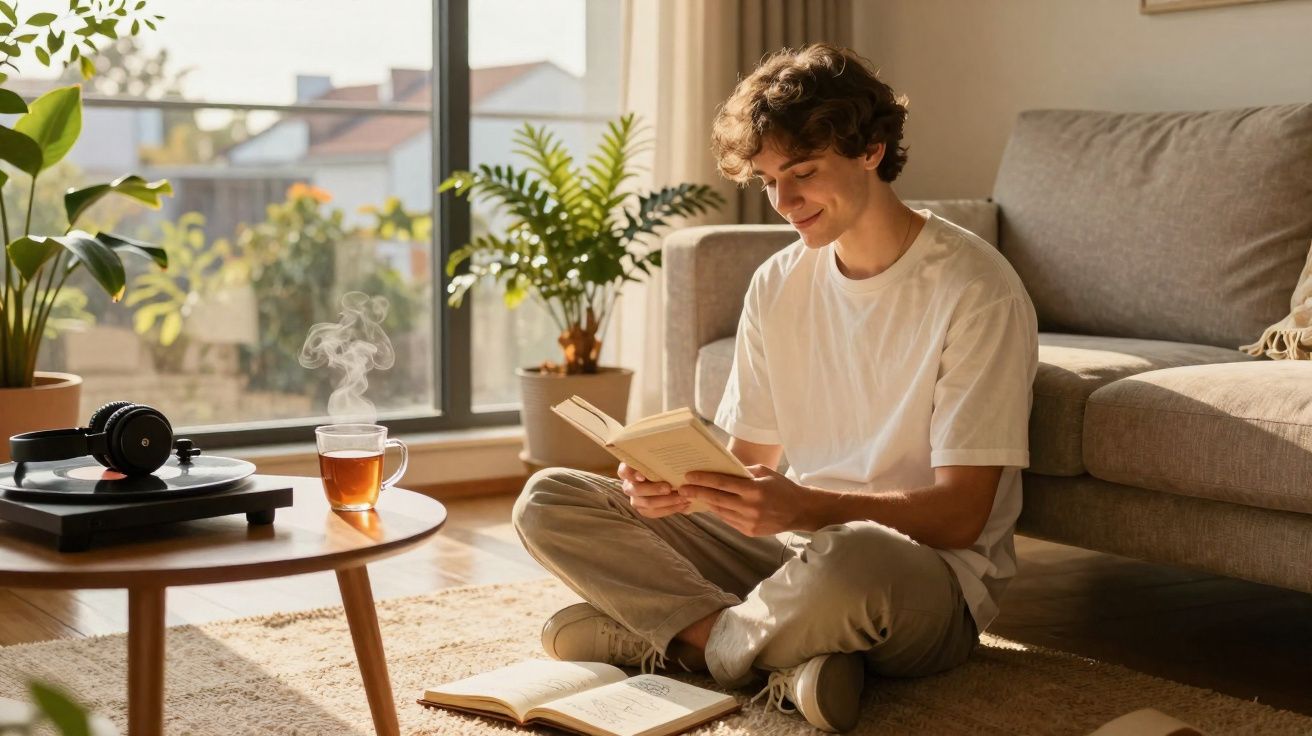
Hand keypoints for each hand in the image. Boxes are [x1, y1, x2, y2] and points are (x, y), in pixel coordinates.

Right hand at [618, 462, 689, 518]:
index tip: (642, 476)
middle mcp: (629, 485)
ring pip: (646, 504)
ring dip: (666, 502)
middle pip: (636, 490)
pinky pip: (654, 513)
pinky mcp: (643, 509)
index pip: (624, 471)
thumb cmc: (661, 463)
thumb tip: (667, 447)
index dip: (631, 474)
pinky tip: (683, 505)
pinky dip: (669, 510)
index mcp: (629, 469)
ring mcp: (635, 499)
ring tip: (682, 498)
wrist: (665, 477)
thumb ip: (658, 456)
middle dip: (653, 490)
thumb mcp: (658, 457)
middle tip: (669, 488)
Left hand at [678, 465, 817, 535]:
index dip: (703, 479)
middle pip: (716, 499)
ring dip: (706, 503)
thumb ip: (743, 472)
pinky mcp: (749, 531)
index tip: (689, 476)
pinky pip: (728, 520)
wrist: (800, 511)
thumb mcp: (764, 473)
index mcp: (754, 489)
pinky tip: (711, 505)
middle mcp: (750, 507)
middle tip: (682, 488)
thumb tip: (721, 469)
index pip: (722, 483)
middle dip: (697, 493)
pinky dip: (719, 512)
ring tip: (693, 496)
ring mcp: (749, 522)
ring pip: (720, 511)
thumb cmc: (781, 487)